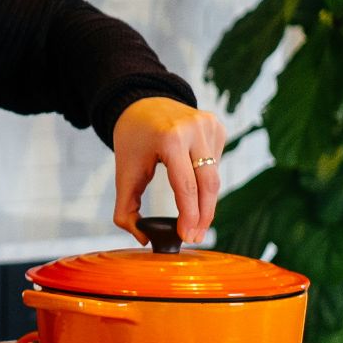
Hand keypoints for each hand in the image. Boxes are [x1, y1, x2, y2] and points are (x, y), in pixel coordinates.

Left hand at [111, 97, 226, 245]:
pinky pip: (216, 163)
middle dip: (204, 216)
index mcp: (169, 138)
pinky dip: (206, 178)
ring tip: (193, 217)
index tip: (187, 236)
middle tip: (196, 237)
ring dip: (206, 200)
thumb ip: (125, 209)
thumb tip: (143, 238)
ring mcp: (209, 126)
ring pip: (214, 176)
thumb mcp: (124, 173)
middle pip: (208, 185)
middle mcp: (193, 129)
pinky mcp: (217, 126)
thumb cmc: (133, 140)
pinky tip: (193, 179)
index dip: (189, 216)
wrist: (142, 104)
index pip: (186, 186)